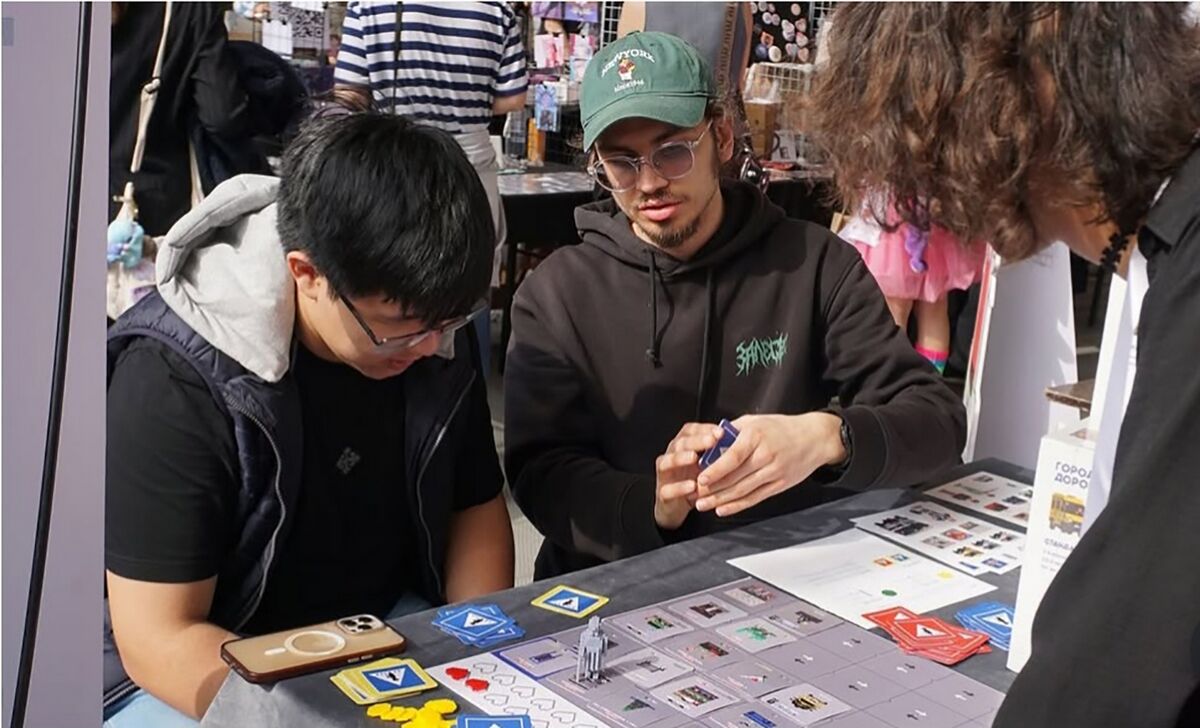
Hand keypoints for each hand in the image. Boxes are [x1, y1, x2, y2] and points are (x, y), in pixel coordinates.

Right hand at [654, 422, 723, 529]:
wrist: (676, 505)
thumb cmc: (694, 480)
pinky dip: (679, 487)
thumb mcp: (706, 465)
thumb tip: (736, 441)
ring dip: (681, 458)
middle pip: (680, 443)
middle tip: (712, 440)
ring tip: (694, 457)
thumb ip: (715, 453)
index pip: (690, 431)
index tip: (720, 431)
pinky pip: (668, 489)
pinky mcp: (663, 493)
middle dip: (696, 441)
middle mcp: (671, 456)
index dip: (704, 429)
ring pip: (667, 462)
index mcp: (682, 447)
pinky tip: (692, 486)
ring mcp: (664, 474)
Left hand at [694, 413, 845, 516]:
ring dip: (720, 500)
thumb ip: (732, 431)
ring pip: (743, 490)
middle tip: (694, 495)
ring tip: (703, 505)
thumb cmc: (783, 428)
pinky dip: (737, 506)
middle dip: (712, 489)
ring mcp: (774, 472)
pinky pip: (755, 498)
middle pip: (735, 477)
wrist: (815, 438)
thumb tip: (710, 441)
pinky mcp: (779, 485)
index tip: (700, 479)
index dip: (715, 470)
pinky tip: (723, 509)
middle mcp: (765, 455)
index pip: (732, 457)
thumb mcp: (755, 421)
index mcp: (756, 436)